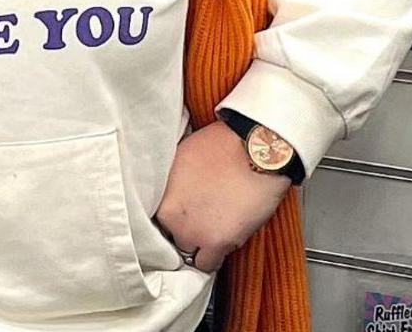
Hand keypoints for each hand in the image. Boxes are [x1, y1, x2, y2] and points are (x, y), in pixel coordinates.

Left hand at [153, 120, 291, 274]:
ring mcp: (192, 232)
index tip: (184, 215)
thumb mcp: (181, 155)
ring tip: (214, 231)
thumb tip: (171, 191)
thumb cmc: (222, 146)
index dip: (173, 216)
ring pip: (187, 252)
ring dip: (199, 245)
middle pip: (172, 235)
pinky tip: (221, 245)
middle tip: (203, 218)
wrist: (255, 150)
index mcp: (160, 195)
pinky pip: (207, 265)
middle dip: (186, 228)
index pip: (156, 219)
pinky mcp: (216, 243)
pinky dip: (213, 258)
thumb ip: (171, 182)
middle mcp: (170, 216)